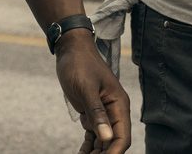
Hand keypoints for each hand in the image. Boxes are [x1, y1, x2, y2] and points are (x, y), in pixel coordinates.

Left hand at [55, 31, 130, 152]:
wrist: (70, 47)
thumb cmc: (79, 63)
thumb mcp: (85, 86)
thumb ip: (96, 111)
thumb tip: (107, 137)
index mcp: (119, 105)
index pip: (121, 136)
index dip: (114, 151)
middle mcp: (114, 111)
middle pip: (113, 141)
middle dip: (104, 153)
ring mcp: (103, 112)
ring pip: (103, 140)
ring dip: (96, 152)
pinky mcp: (91, 111)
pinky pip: (93, 133)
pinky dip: (89, 145)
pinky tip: (82, 153)